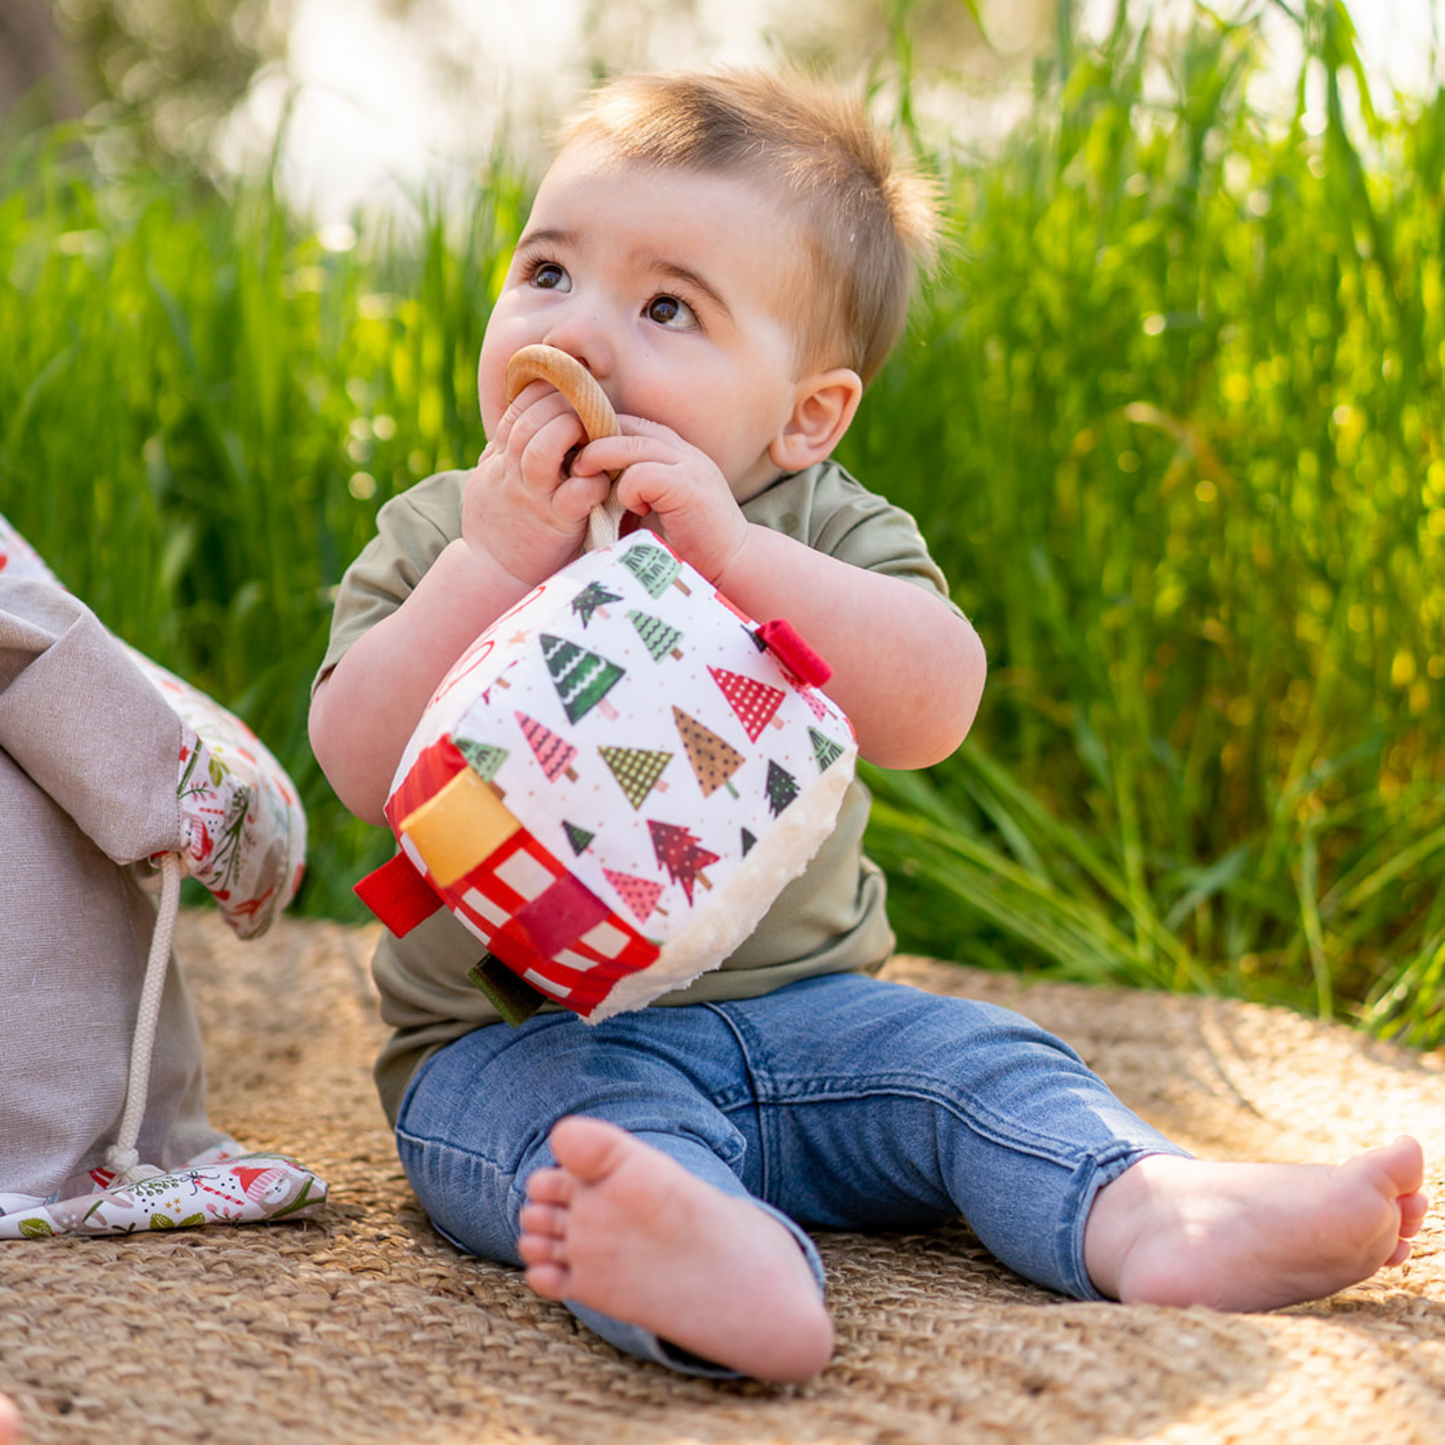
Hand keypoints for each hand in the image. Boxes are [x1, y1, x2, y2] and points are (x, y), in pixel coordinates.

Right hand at [461, 381, 614, 585]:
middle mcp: (511, 472)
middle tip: (588, 408)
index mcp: (499, 458)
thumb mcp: (489, 480)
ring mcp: (532, 497)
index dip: (544, 392)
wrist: (491, 574)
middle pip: (529, 421)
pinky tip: (602, 481)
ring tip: (592, 436)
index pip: (517, 409)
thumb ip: (503, 451)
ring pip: (543, 449)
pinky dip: (592, 483)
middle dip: (562, 404)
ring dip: (571, 434)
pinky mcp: (555, 523)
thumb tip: (519, 419)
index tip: (567, 391)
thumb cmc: (498, 525)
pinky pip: (575, 494)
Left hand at [574, 416, 749, 582]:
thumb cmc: (690, 543)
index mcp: (677, 453)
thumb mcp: (655, 507)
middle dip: (593, 440)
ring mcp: (690, 467)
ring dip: (601, 460)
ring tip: (586, 479)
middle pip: (628, 426)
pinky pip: (642, 473)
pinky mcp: (689, 489)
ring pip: (631, 443)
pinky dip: (627, 490)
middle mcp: (685, 453)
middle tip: (572, 464)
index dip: (600, 433)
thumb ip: (631, 487)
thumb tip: (586, 479)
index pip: (631, 423)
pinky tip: (633, 508)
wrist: (734, 566)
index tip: (576, 455)